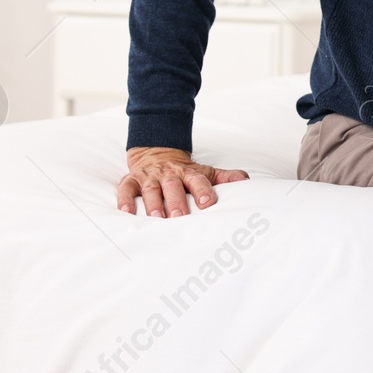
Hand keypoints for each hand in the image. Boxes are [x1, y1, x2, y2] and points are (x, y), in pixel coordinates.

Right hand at [118, 146, 249, 217]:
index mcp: (189, 173)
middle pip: (173, 186)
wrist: (157, 153)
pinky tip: (126, 212)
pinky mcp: (131, 179)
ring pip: (151, 189)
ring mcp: (150, 176)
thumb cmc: (184, 172)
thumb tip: (247, 180)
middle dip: (177, 201)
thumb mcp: (206, 172)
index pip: (198, 180)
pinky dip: (125, 199)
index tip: (208, 203)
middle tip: (180, 217)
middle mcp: (169, 174)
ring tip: (157, 218)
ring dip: (153, 203)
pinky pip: (126, 189)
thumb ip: (226, 178)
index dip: (203, 190)